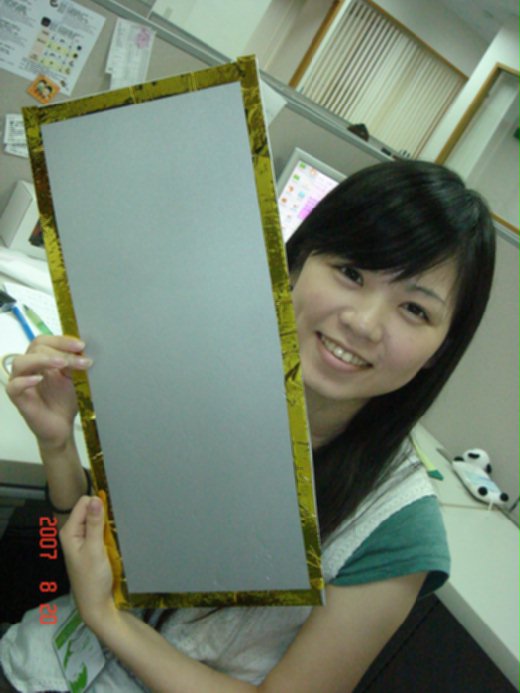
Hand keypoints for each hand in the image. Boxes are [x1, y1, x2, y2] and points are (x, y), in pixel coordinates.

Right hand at [6, 336, 91, 449]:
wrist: (63, 426)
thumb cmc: (65, 400)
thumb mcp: (73, 378)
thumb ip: (74, 363)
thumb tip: (82, 348)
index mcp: (41, 359)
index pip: (44, 341)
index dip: (61, 340)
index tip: (81, 346)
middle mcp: (28, 367)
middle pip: (35, 348)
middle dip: (60, 351)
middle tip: (80, 360)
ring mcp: (20, 382)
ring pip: (21, 362)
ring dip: (42, 359)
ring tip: (62, 364)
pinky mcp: (18, 398)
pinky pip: (14, 386)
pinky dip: (25, 380)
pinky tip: (39, 379)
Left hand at [60, 495, 116, 628]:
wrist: (97, 604)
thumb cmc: (93, 578)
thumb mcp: (95, 549)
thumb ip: (95, 523)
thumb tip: (96, 498)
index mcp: (69, 531)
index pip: (83, 503)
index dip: (97, 503)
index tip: (112, 510)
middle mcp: (74, 532)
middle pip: (90, 510)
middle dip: (103, 512)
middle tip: (116, 522)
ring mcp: (83, 539)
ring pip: (97, 519)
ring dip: (107, 522)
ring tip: (117, 530)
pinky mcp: (92, 545)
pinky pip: (101, 529)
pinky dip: (108, 530)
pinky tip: (115, 537)